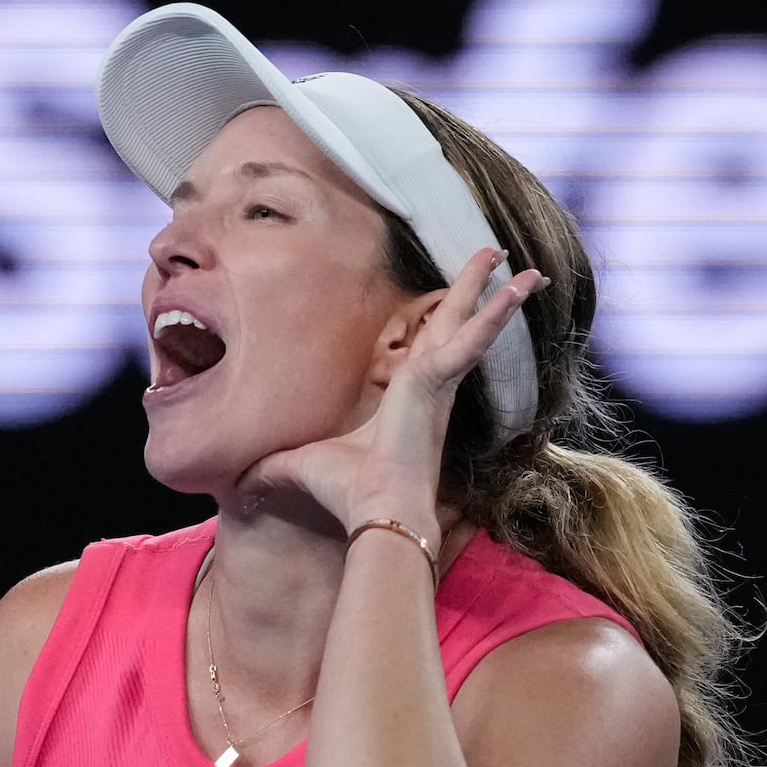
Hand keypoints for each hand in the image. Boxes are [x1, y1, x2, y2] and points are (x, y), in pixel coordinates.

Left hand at [235, 248, 547, 531]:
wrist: (376, 511)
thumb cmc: (346, 493)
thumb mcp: (297, 466)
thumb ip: (271, 469)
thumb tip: (239, 483)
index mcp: (406, 398)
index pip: (424, 346)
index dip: (437, 319)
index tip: (447, 297)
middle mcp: (430, 386)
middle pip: (454, 323)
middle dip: (474, 290)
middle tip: (496, 256)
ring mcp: (438, 381)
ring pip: (470, 323)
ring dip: (497, 293)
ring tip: (527, 266)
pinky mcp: (438, 378)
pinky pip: (472, 337)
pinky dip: (496, 312)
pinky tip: (518, 286)